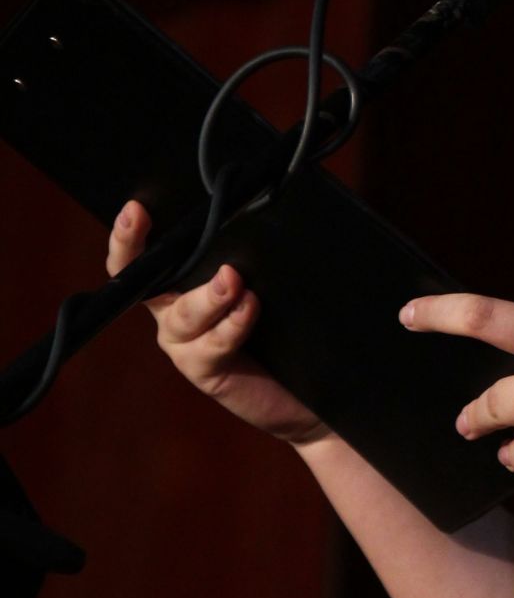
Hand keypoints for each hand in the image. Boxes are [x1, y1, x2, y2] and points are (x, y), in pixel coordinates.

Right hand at [106, 199, 329, 445]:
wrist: (301, 391)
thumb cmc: (280, 327)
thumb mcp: (264, 281)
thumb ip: (252, 253)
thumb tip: (267, 206)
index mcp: (177, 283)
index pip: (140, 257)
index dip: (129, 236)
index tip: (136, 208)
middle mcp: (171, 311)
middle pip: (143, 281)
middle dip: (139, 250)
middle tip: (150, 222)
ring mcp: (184, 343)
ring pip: (184, 314)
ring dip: (209, 296)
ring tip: (233, 280)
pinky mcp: (204, 370)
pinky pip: (212, 345)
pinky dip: (233, 324)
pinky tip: (250, 308)